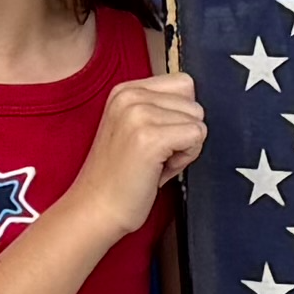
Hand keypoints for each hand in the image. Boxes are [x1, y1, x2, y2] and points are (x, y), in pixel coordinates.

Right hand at [67, 70, 208, 232]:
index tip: (156, 139)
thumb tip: (197, 107)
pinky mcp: (150, 138)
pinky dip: (185, 159)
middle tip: (155, 155)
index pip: (184, 83)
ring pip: (198, 121)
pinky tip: (160, 169)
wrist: (95, 209)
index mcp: (125, 90)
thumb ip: (160, 109)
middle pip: (194, 103)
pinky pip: (196, 136)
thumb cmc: (120, 177)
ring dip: (185, 148)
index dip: (180, 116)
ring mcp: (138, 115)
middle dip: (184, 132)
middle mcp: (130, 96)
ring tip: (155, 162)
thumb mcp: (134, 127)